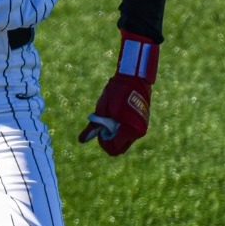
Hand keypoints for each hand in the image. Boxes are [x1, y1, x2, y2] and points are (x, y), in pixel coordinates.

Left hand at [78, 32, 158, 155]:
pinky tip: (118, 116)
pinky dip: (123, 129)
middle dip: (110, 141)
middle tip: (104, 126)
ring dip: (116, 135)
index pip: (113, 148)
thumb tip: (81, 140)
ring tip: (112, 118)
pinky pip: (130, 132)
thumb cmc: (116, 92)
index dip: (103, 142)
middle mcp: (138, 132)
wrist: (134, 77)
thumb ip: (93, 127)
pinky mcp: (143, 122)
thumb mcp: (102, 110)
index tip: (100, 130)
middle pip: (120, 148)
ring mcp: (142, 127)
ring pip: (125, 141)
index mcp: (130, 130)